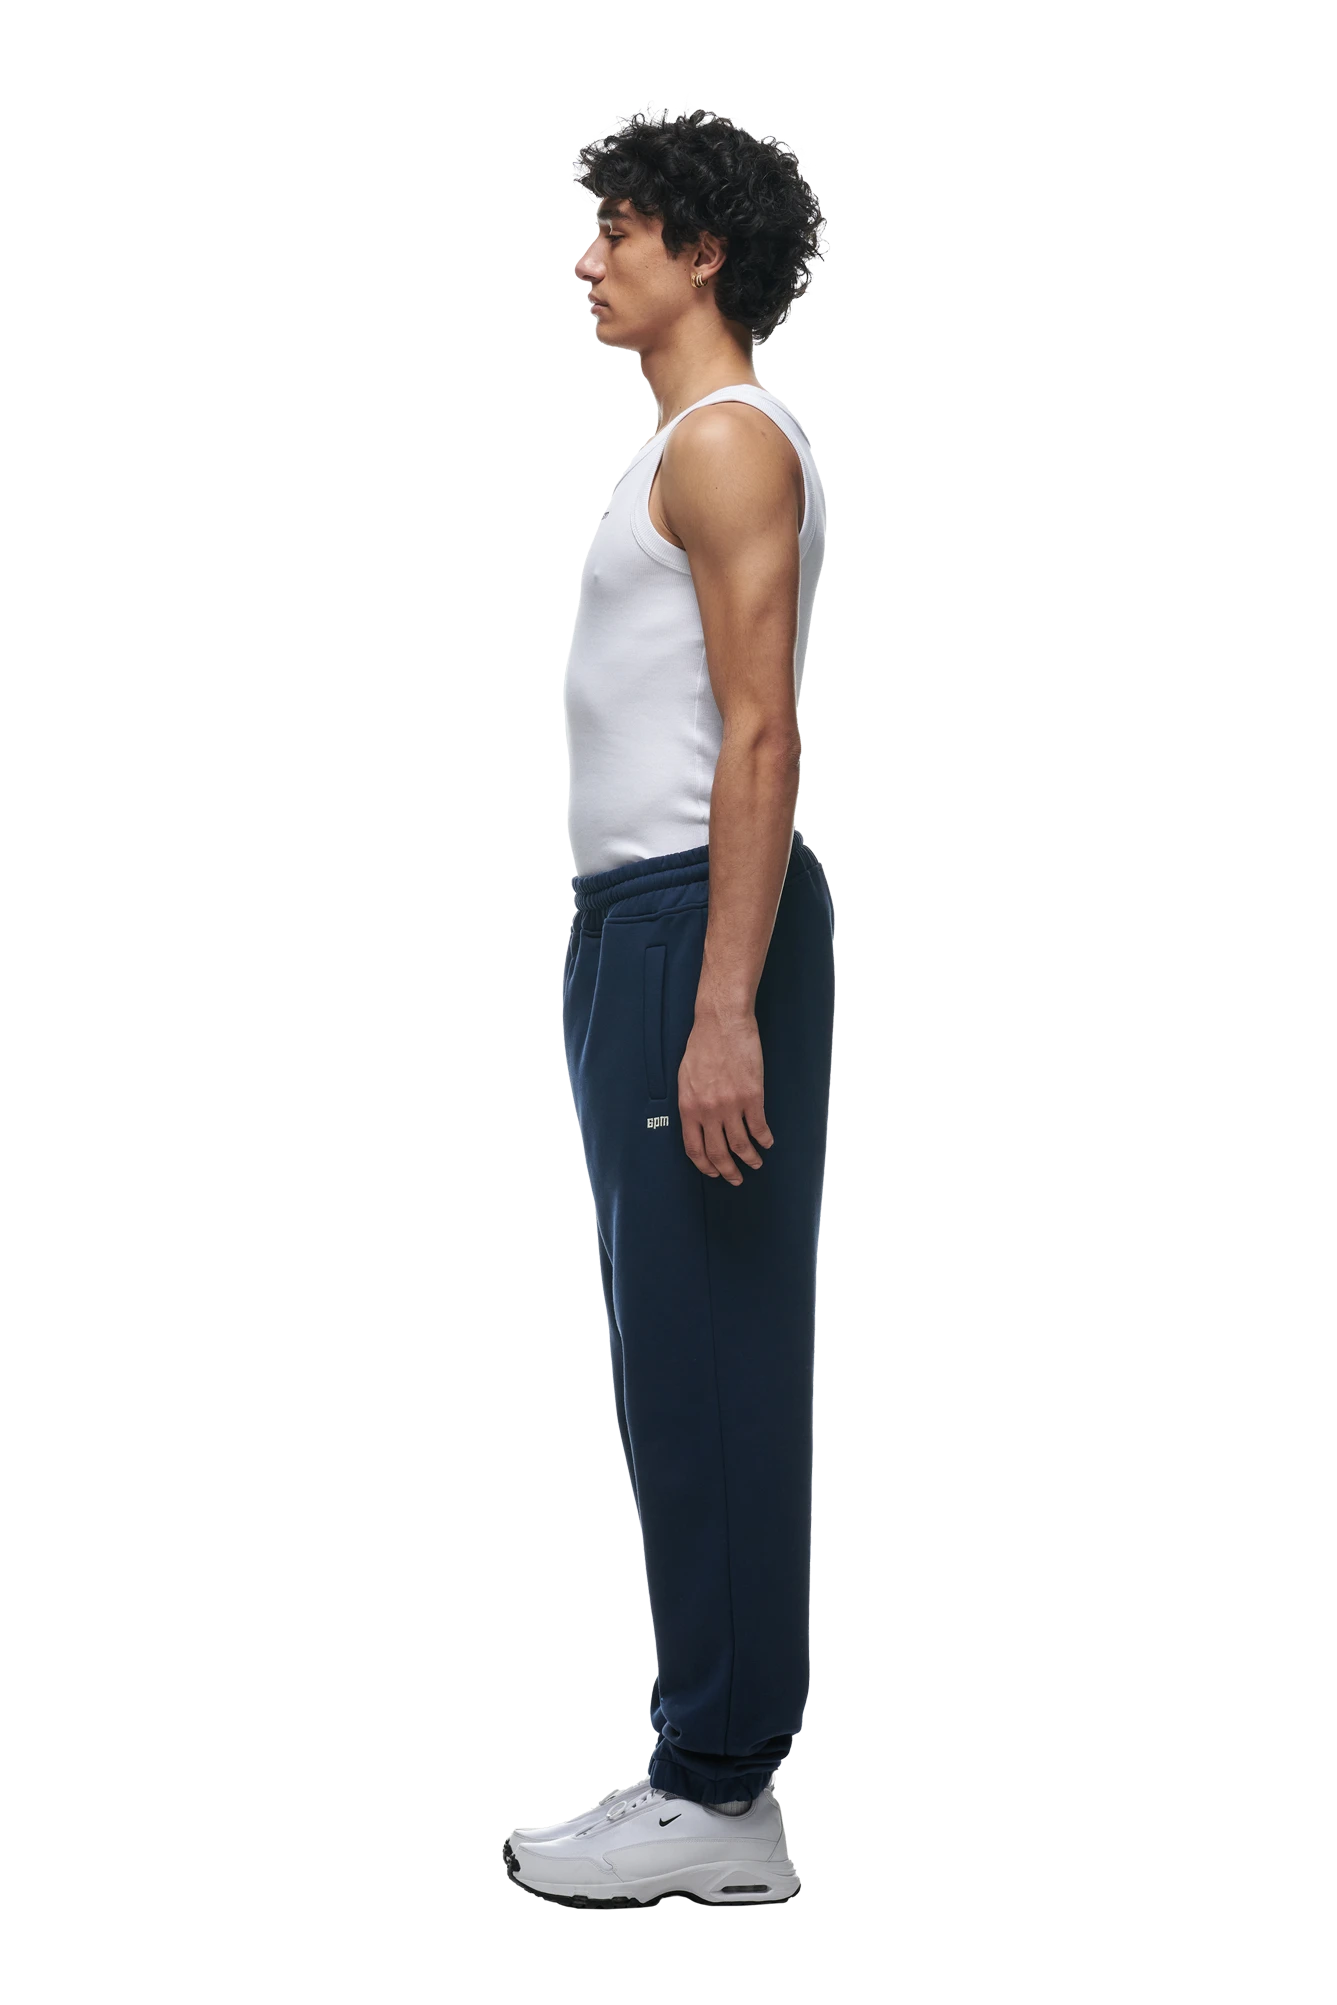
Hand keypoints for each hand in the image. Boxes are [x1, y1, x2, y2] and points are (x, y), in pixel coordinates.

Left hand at [677, 1008, 773, 1185]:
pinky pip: (759, 1127)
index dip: (704, 1165)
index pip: (694, 1148)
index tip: (713, 1172)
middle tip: (735, 1178)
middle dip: (728, 1171)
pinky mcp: (752, 1096)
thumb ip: (690, 1104)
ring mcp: (731, 1105)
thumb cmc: (701, 1046)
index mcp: (688, 1107)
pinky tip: (767, 1142)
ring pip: (741, 1144)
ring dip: (749, 1159)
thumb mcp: (685, 1078)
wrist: (722, 1023)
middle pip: (718, 1152)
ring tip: (755, 1163)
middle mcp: (708, 1111)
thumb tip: (697, 1124)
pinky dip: (764, 1138)